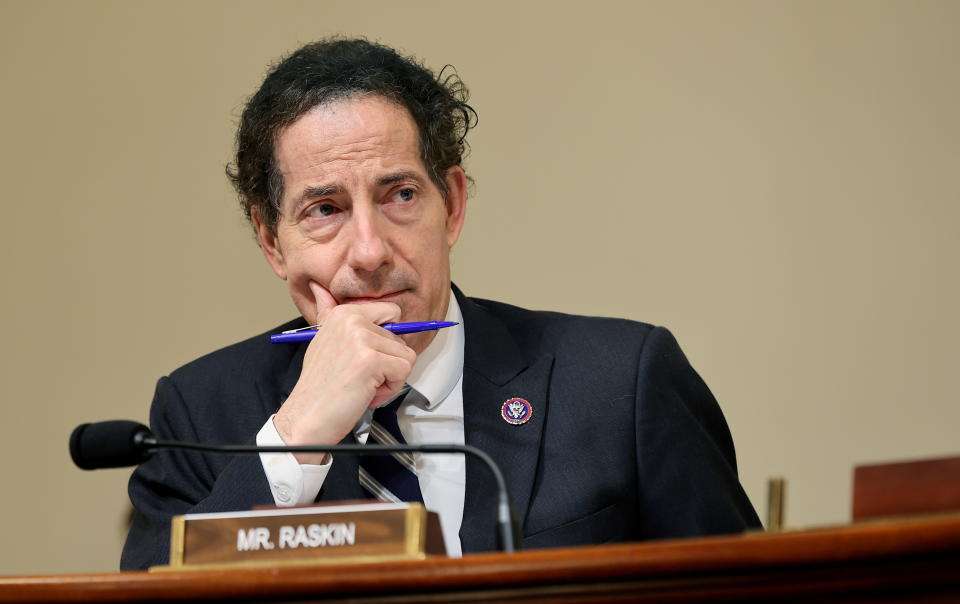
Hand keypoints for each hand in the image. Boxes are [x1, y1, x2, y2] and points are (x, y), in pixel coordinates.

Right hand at [273, 281, 415, 463]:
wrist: (306, 417)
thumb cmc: (319, 386)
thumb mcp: (323, 340)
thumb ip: (328, 312)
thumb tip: (319, 287)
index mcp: (343, 313)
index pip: (392, 312)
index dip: (387, 340)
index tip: (368, 356)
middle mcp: (352, 320)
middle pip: (401, 338)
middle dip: (388, 364)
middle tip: (360, 377)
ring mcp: (362, 339)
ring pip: (406, 356)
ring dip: (390, 378)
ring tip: (362, 385)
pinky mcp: (371, 361)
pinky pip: (404, 371)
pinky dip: (390, 389)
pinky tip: (366, 393)